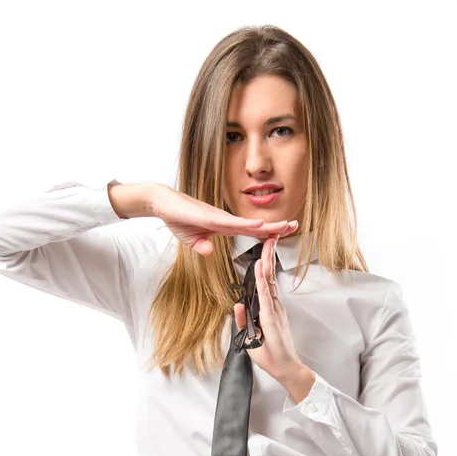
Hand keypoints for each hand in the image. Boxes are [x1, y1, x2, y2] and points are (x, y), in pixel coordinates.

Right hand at [152, 185, 298, 255]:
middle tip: (295, 225)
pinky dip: (247, 224)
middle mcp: (224, 220)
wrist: (161, 204)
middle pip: (254, 226)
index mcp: (222, 226)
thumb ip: (201, 245)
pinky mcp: (209, 218)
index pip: (249, 231)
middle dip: (275, 226)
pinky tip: (260, 224)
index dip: (267, 232)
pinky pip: (231, 223)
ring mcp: (218, 218)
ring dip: (267, 225)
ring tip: (285, 226)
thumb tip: (209, 251)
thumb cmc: (177, 217)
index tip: (283, 232)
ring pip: (247, 224)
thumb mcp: (191, 238)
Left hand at [233, 234, 305, 381]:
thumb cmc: (271, 354)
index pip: (265, 281)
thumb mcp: (250, 337)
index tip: (264, 247)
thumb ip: (244, 320)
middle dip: (269, 254)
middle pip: (269, 274)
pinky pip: (265, 294)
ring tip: (266, 242)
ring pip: (268, 280)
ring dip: (266, 260)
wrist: (285, 368)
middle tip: (270, 234)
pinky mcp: (272, 316)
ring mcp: (274, 309)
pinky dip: (262, 279)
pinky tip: (260, 267)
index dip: (264, 263)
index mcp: (269, 308)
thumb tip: (238, 305)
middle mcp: (273, 305)